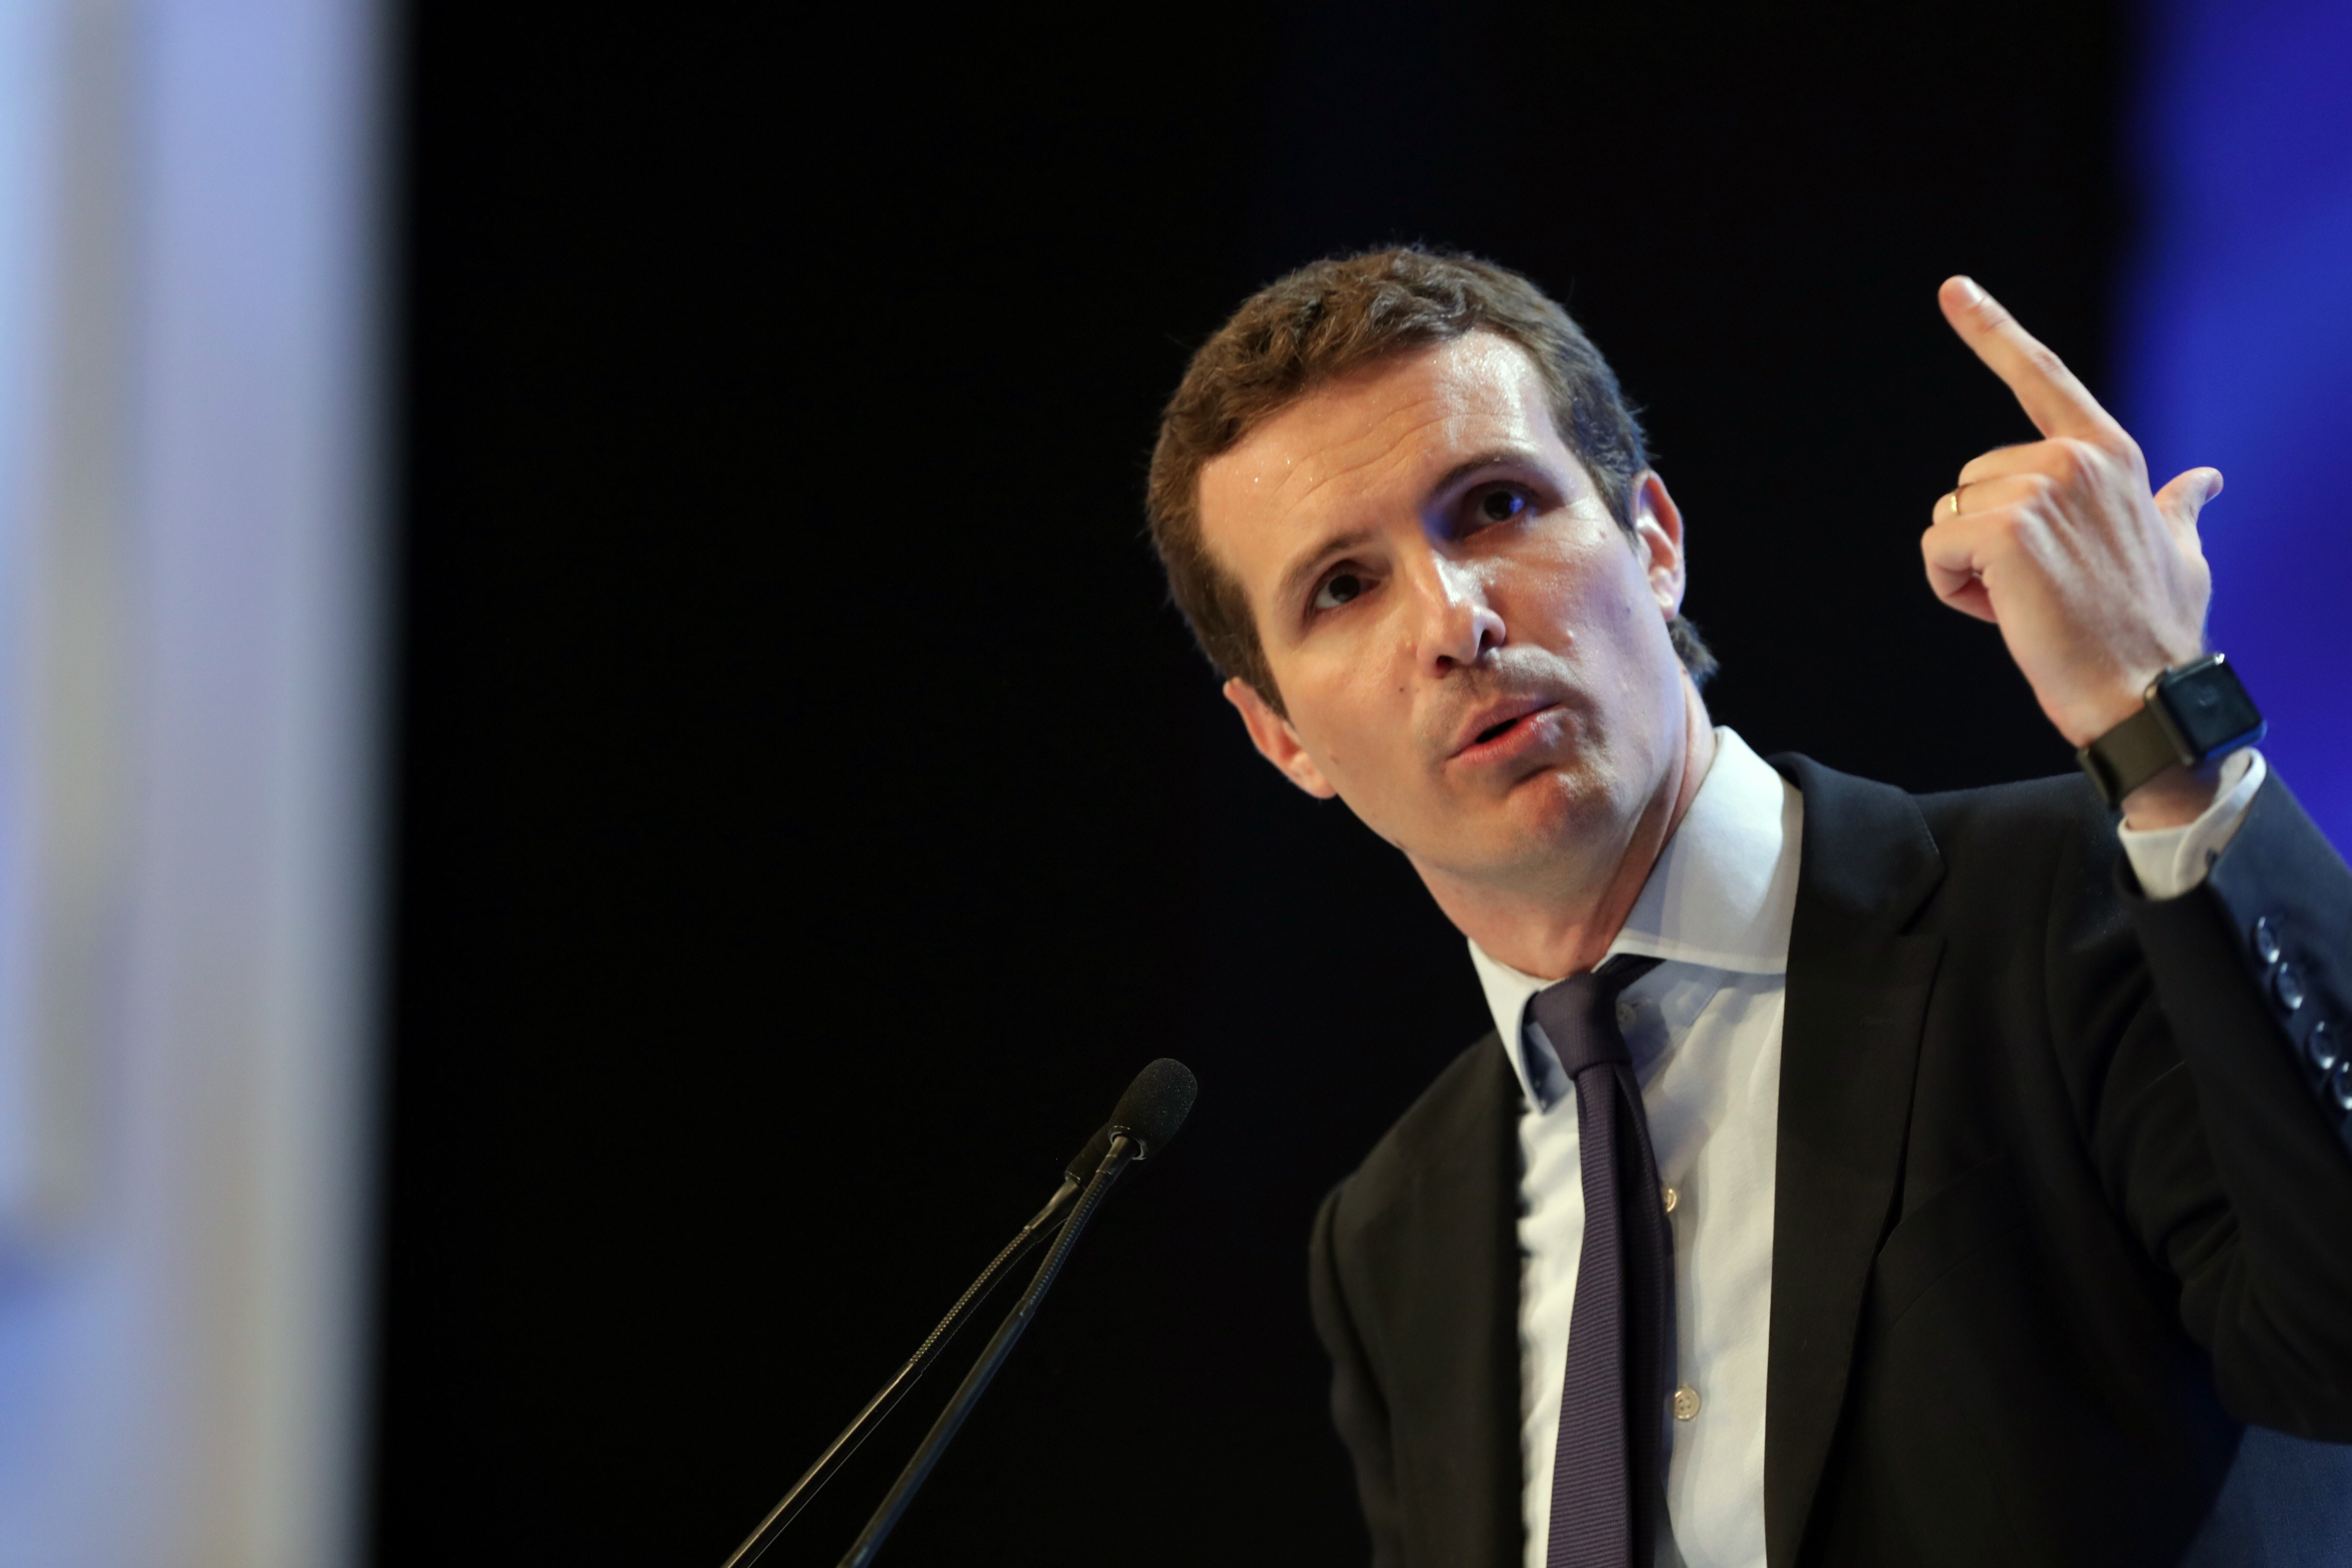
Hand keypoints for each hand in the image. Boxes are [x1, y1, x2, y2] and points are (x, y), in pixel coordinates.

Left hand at [1923, 276, 2218, 750]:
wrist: (2147, 693)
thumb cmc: (2156, 630)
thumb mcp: (2181, 554)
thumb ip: (2179, 508)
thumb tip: (2206, 479)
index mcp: (2109, 453)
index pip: (2041, 375)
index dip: (1992, 329)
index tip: (1953, 289)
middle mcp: (2073, 458)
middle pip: (1970, 482)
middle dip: (1987, 540)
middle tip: (2043, 586)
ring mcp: (2039, 489)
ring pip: (1949, 519)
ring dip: (1971, 569)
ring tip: (2032, 601)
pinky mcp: (2005, 530)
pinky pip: (1934, 552)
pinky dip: (1953, 590)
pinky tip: (2006, 614)